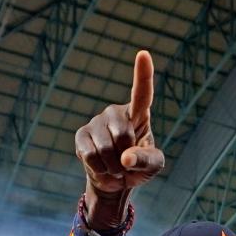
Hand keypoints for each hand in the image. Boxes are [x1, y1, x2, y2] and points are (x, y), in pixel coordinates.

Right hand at [74, 50, 164, 197]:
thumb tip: (126, 158)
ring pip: (106, 148)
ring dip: (113, 167)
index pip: (142, 93)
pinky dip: (99, 169)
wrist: (116, 181)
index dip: (143, 74)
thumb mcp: (153, 166)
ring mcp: (96, 122)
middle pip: (123, 135)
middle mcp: (115, 113)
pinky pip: (90, 155)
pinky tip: (101, 167)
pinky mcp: (81, 135)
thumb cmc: (139, 167)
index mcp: (138, 114)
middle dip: (126, 157)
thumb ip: (146, 160)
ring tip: (115, 167)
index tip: (143, 54)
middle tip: (126, 163)